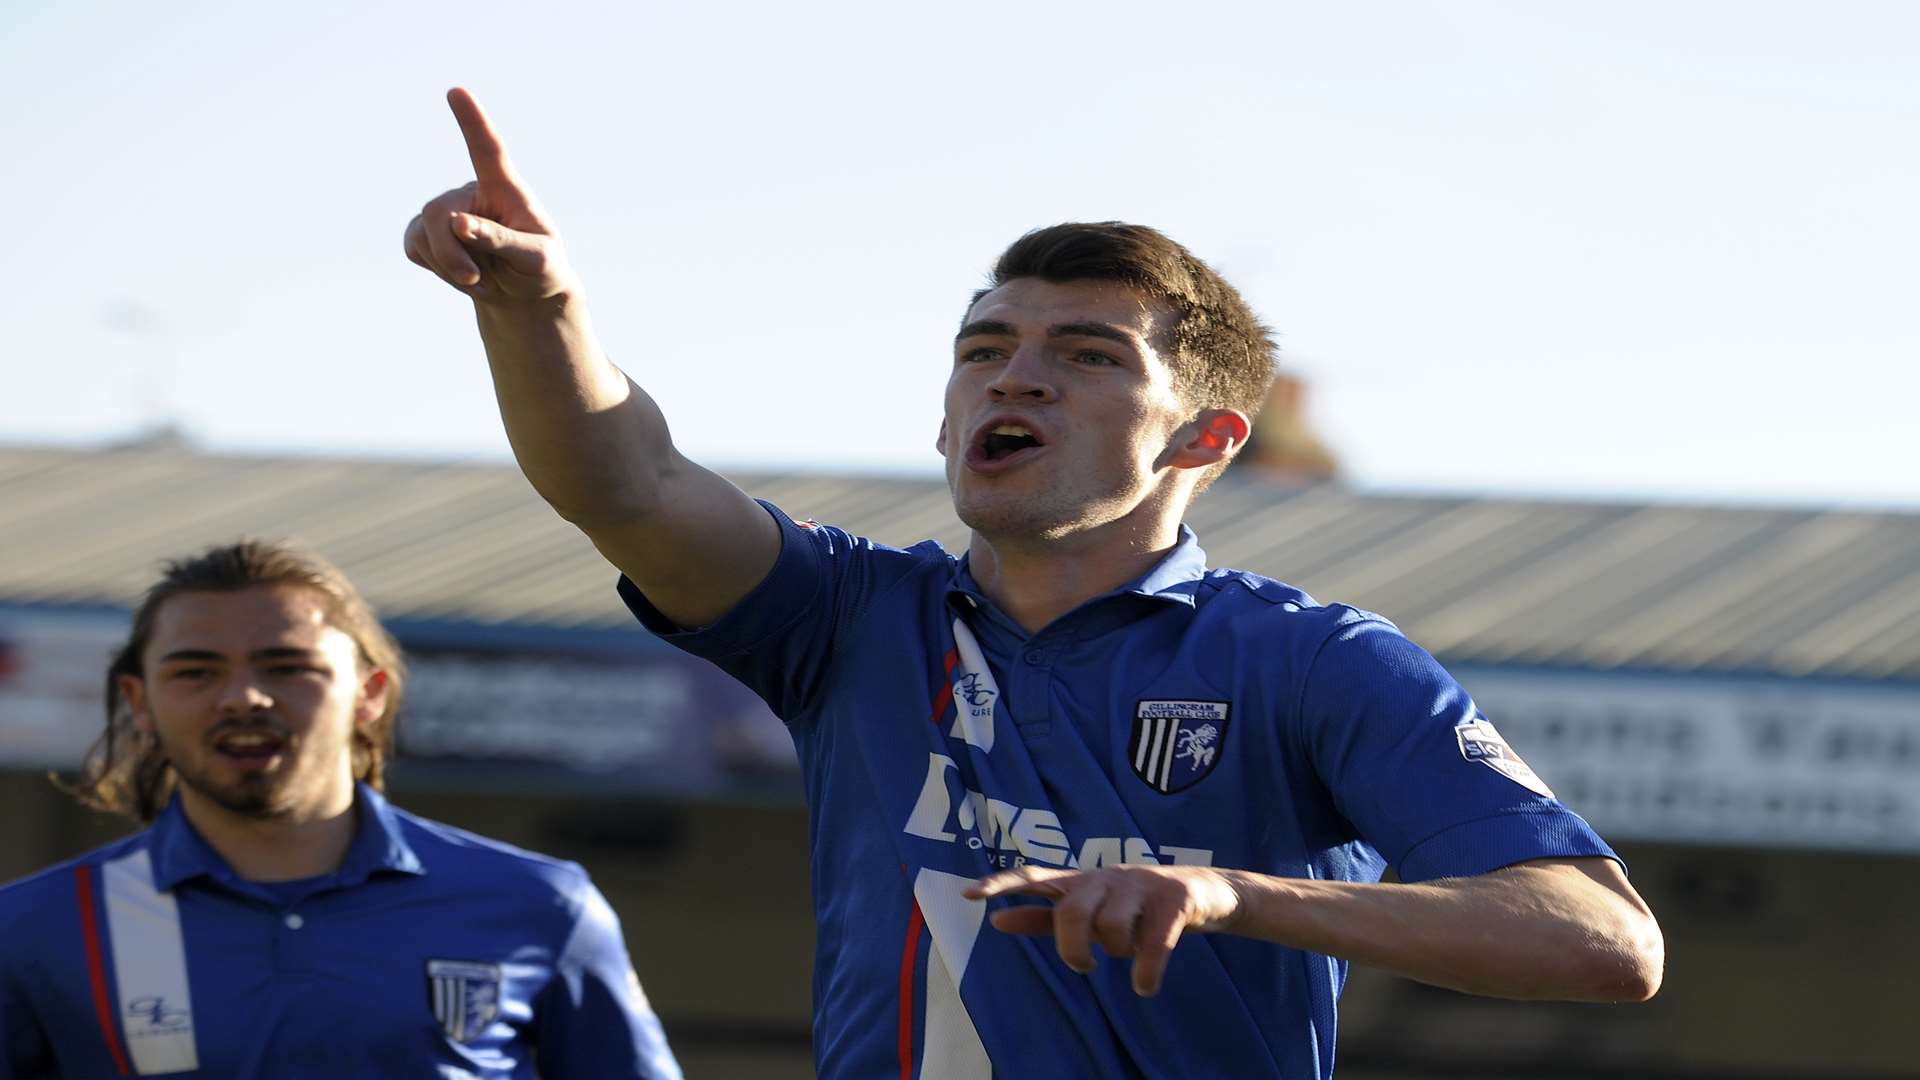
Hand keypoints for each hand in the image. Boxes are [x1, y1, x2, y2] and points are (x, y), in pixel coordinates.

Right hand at [403, 88, 576, 303]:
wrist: (523, 292)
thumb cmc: (539, 268)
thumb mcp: (535, 259)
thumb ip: (502, 240)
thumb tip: (457, 223)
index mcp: (506, 189)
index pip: (489, 150)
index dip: (473, 122)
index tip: (457, 92)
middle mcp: (472, 191)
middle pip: (439, 214)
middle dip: (451, 254)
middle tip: (476, 279)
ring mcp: (447, 209)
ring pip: (423, 233)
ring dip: (448, 268)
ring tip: (480, 277)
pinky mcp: (427, 230)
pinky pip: (413, 246)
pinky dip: (435, 269)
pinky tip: (460, 273)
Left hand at [964, 865, 1244, 996]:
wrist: (1205, 891)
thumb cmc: (1134, 906)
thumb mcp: (1089, 912)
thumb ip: (1043, 918)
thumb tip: (996, 923)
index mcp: (1082, 881)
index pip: (1035, 877)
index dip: (1002, 885)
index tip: (969, 894)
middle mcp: (1107, 877)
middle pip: (1072, 911)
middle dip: (1073, 948)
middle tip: (1085, 966)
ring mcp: (1142, 885)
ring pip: (1112, 926)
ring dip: (1117, 954)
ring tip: (1128, 960)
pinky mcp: (1175, 900)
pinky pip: (1153, 942)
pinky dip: (1146, 972)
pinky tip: (1145, 986)